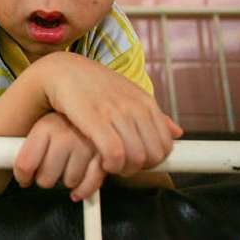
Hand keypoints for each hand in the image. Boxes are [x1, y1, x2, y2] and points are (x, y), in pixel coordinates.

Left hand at [14, 112, 104, 201]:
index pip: (25, 163)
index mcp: (45, 125)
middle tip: (48, 171)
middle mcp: (65, 134)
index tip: (24, 178)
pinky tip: (79, 185)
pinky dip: (83, 189)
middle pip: (46, 178)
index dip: (23, 176)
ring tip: (67, 166)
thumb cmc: (65, 114)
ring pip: (68, 181)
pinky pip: (90, 184)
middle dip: (45, 179)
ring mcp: (86, 145)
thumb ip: (17, 137)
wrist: (96, 96)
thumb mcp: (41, 117)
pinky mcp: (105, 154)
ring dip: (66, 180)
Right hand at [35, 52, 182, 176]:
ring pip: (135, 157)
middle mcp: (133, 107)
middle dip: (140, 167)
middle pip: (153, 154)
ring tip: (111, 165)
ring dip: (124, 169)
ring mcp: (115, 112)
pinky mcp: (94, 120)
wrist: (61, 70)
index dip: (154, 161)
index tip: (138, 161)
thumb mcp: (128, 94)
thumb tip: (178, 132)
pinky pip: (114, 154)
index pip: (165, 144)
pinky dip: (111, 166)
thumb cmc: (92, 85)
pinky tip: (102, 163)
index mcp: (145, 101)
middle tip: (123, 166)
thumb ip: (152, 115)